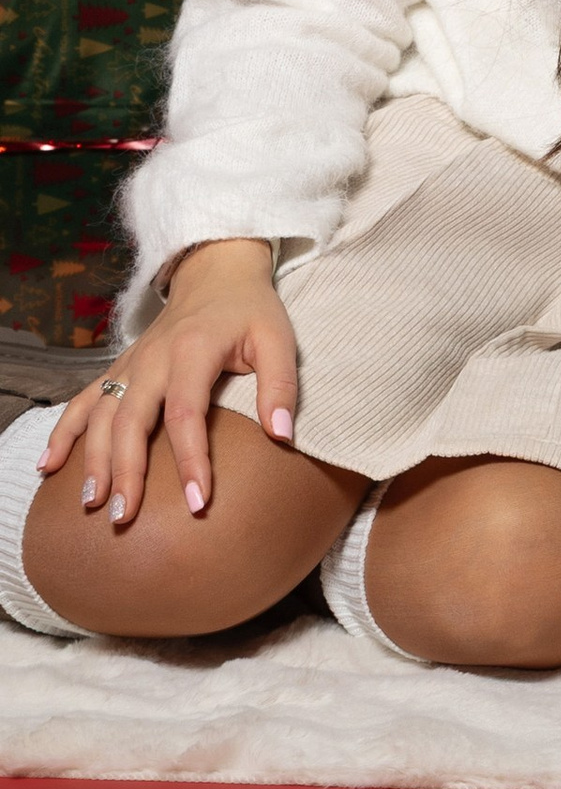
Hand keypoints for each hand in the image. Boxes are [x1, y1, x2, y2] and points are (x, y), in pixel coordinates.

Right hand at [36, 239, 295, 528]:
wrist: (216, 272)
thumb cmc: (251, 310)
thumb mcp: (278, 339)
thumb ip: (281, 386)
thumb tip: (283, 435)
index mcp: (193, 350)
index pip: (186, 413)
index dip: (190, 459)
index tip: (198, 502)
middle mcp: (153, 359)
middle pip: (131, 420)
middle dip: (126, 470)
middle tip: (124, 516)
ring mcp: (131, 364)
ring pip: (101, 415)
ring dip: (92, 459)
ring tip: (91, 502)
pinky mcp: (119, 368)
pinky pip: (83, 400)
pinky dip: (64, 432)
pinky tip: (49, 466)